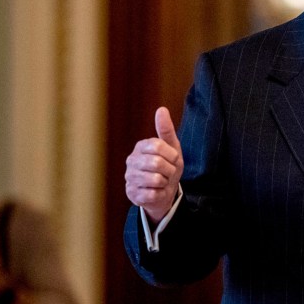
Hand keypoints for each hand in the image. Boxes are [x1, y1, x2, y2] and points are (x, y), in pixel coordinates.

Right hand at [126, 106, 184, 220]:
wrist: (165, 192)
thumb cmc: (168, 167)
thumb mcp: (172, 147)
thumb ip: (166, 129)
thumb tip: (161, 109)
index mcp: (141, 146)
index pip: (157, 146)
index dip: (171, 154)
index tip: (173, 158)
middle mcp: (132, 161)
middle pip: (157, 163)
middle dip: (169, 170)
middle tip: (168, 172)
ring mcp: (130, 178)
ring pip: (156, 180)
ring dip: (165, 182)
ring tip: (161, 182)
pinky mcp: (131, 194)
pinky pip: (152, 194)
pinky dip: (159, 194)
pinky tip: (156, 191)